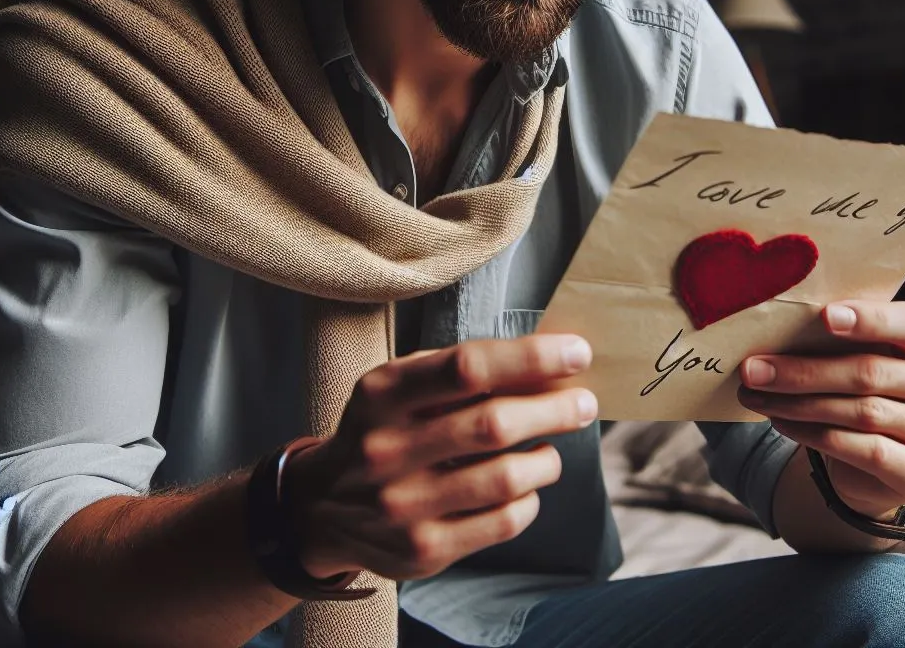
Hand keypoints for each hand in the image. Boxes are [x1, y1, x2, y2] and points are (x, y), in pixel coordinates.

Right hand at [285, 334, 596, 580]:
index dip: (531, 358)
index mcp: (383, 392)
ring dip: (546, 459)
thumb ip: (462, 371)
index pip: (468, 368)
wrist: (322, 505)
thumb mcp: (402, 384)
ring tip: (550, 449)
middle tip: (583, 403)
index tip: (577, 353)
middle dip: (554, 408)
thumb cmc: (382, 426)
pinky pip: (502, 521)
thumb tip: (547, 364)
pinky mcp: (422, 550)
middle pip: (494, 424)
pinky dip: (528, 500)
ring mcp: (404, 505)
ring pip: (506, 478)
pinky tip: (525, 487)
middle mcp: (387, 448)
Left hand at [737, 300, 904, 519]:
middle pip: (870, 372)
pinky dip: (813, 434)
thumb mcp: (848, 352)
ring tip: (755, 397)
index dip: (870, 319)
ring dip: (797, 404)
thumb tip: (768, 329)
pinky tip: (780, 422)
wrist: (872, 453)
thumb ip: (829, 337)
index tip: (824, 316)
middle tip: (752, 370)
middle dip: (802, 371)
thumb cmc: (854, 383)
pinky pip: (862, 449)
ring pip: (861, 412)